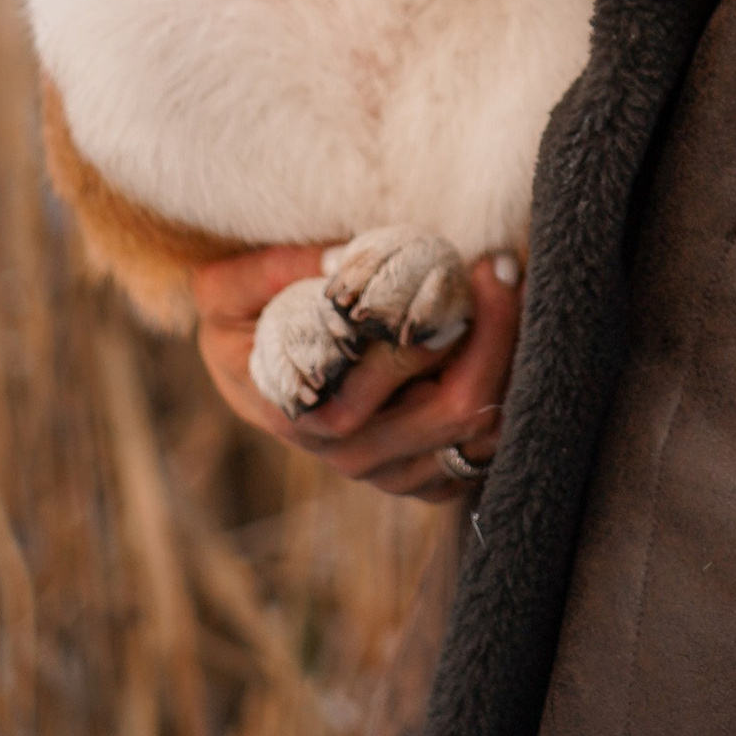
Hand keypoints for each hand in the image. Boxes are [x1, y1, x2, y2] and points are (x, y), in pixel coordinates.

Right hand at [190, 243, 524, 497]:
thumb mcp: (227, 289)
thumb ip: (273, 271)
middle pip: (455, 410)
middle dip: (496, 332)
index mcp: (308, 411)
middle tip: (503, 265)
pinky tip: (505, 342)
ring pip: (478, 436)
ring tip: (508, 293)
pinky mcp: (419, 475)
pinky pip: (479, 456)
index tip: (476, 261)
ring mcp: (390, 471)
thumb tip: (340, 261)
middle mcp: (352, 453)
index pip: (395, 378)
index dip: (450, 322)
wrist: (244, 365)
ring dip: (508, 364)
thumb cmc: (241, 318)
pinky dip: (503, 402)